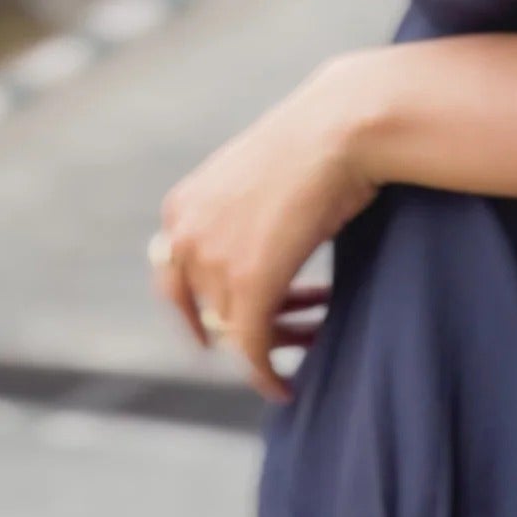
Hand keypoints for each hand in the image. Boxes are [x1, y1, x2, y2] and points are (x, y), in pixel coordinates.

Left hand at [151, 60, 376, 399]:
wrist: (341, 128)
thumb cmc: (315, 143)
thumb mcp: (254, 180)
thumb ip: (235, 219)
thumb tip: (247, 253)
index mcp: (179, 209)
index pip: (175, 281)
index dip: (199, 314)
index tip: (219, 332)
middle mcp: (184, 237)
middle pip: (203, 313)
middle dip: (237, 332)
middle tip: (267, 349)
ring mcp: (213, 263)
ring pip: (235, 332)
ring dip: (275, 342)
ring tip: (310, 339)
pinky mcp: (249, 288)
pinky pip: (251, 350)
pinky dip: (266, 376)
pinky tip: (283, 389)